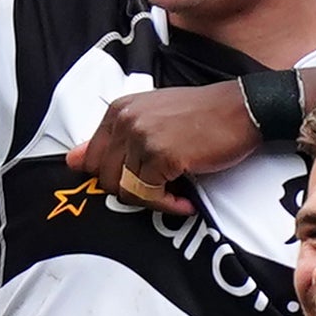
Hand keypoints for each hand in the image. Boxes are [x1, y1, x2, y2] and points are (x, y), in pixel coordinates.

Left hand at [65, 78, 262, 213]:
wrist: (243, 109)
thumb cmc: (204, 115)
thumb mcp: (153, 117)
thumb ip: (114, 138)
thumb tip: (72, 160)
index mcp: (119, 110)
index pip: (91, 160)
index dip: (114, 179)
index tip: (139, 183)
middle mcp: (126, 120)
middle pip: (105, 179)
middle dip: (133, 192)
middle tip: (162, 190)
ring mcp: (142, 137)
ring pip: (126, 191)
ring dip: (153, 201)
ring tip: (178, 194)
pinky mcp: (161, 155)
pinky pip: (150, 196)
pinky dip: (168, 205)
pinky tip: (187, 200)